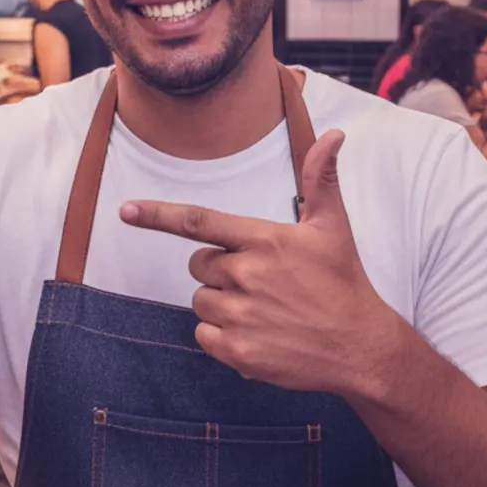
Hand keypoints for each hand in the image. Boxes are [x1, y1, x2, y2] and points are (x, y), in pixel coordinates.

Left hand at [121, 131, 402, 395]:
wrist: (360, 347)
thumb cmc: (343, 281)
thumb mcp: (333, 226)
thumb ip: (321, 178)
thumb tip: (334, 135)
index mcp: (264, 240)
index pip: (199, 222)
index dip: (157, 214)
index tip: (126, 210)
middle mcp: (248, 275)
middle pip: (198, 264)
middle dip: (219, 269)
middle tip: (259, 280)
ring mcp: (242, 315)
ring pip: (200, 301)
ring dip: (221, 303)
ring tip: (263, 308)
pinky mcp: (238, 351)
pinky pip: (203, 336)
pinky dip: (221, 337)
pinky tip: (256, 333)